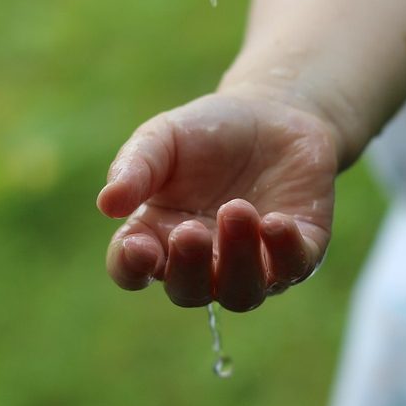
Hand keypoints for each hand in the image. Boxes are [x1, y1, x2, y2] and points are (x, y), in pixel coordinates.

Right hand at [97, 92, 337, 311]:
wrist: (274, 113)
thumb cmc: (207, 131)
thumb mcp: (164, 137)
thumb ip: (136, 167)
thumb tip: (107, 204)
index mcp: (157, 236)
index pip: (132, 270)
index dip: (131, 266)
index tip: (137, 246)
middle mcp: (203, 262)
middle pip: (188, 291)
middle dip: (189, 267)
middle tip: (191, 231)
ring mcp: (252, 264)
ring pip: (241, 292)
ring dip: (238, 259)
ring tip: (237, 210)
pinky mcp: (298, 253)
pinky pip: (291, 268)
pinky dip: (284, 252)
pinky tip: (276, 222)